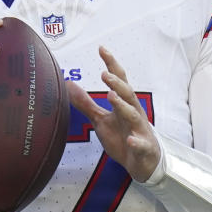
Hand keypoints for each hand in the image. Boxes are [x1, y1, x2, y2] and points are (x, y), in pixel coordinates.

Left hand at [66, 46, 160, 181]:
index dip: (111, 64)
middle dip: (117, 84)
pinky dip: (137, 141)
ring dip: (123, 106)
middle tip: (105, 74)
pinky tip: (130, 140)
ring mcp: (140, 129)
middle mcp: (133, 113)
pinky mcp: (144, 147)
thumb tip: (68, 84)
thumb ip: (86, 103)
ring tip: (112, 96)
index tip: (102, 49)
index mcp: (123, 104)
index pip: (118, 80)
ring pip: (133, 115)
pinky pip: (141, 144)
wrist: (142, 162)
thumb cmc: (123, 136)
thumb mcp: (101, 120)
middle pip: (127, 94)